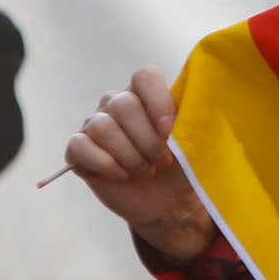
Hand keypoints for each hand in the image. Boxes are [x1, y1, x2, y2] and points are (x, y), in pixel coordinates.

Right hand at [63, 67, 214, 260]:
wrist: (167, 203)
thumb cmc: (182, 167)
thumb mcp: (197, 138)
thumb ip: (196, 111)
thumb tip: (200, 90)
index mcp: (145, 94)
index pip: (144, 76)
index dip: (157, 102)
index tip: (169, 130)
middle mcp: (116, 103)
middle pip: (123, 105)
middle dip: (147, 140)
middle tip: (162, 161)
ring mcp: (94, 125)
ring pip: (102, 126)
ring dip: (130, 155)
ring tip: (146, 170)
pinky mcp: (78, 150)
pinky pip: (79, 146)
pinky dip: (105, 164)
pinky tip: (123, 175)